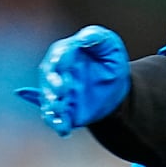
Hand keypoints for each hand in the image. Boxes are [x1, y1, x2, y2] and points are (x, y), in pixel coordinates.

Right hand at [15, 25, 129, 135]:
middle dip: (53, 83)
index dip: (61, 60)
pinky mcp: (64, 109)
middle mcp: (56, 73)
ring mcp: (58, 93)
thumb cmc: (110, 59)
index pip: (59, 55)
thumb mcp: (109, 45)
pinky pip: (55, 117)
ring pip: (49, 99)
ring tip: (58, 110)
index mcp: (64, 53)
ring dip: (52, 105)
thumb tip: (86, 38)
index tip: (64, 64)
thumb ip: (97, 38)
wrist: (117, 85)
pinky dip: (56, 122)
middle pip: (49, 77)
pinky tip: (62, 129)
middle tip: (62, 89)